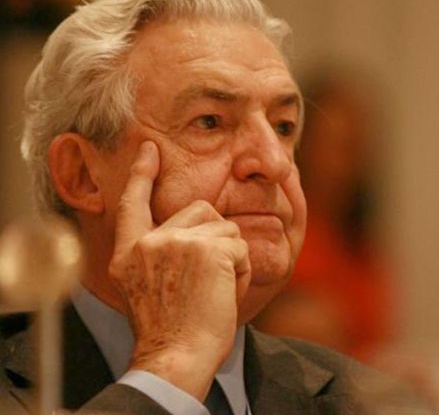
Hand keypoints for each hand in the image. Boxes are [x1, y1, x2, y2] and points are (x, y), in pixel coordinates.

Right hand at [108, 141, 249, 400]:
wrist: (175, 356)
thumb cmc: (171, 333)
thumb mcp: (149, 289)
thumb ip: (160, 256)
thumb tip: (191, 228)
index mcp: (128, 254)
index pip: (132, 204)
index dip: (141, 174)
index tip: (149, 149)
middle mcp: (146, 243)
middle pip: (200, 211)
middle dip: (217, 238)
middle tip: (209, 279)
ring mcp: (175, 243)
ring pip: (226, 228)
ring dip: (231, 258)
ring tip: (214, 291)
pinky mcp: (205, 249)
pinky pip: (240, 247)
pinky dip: (242, 271)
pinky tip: (224, 293)